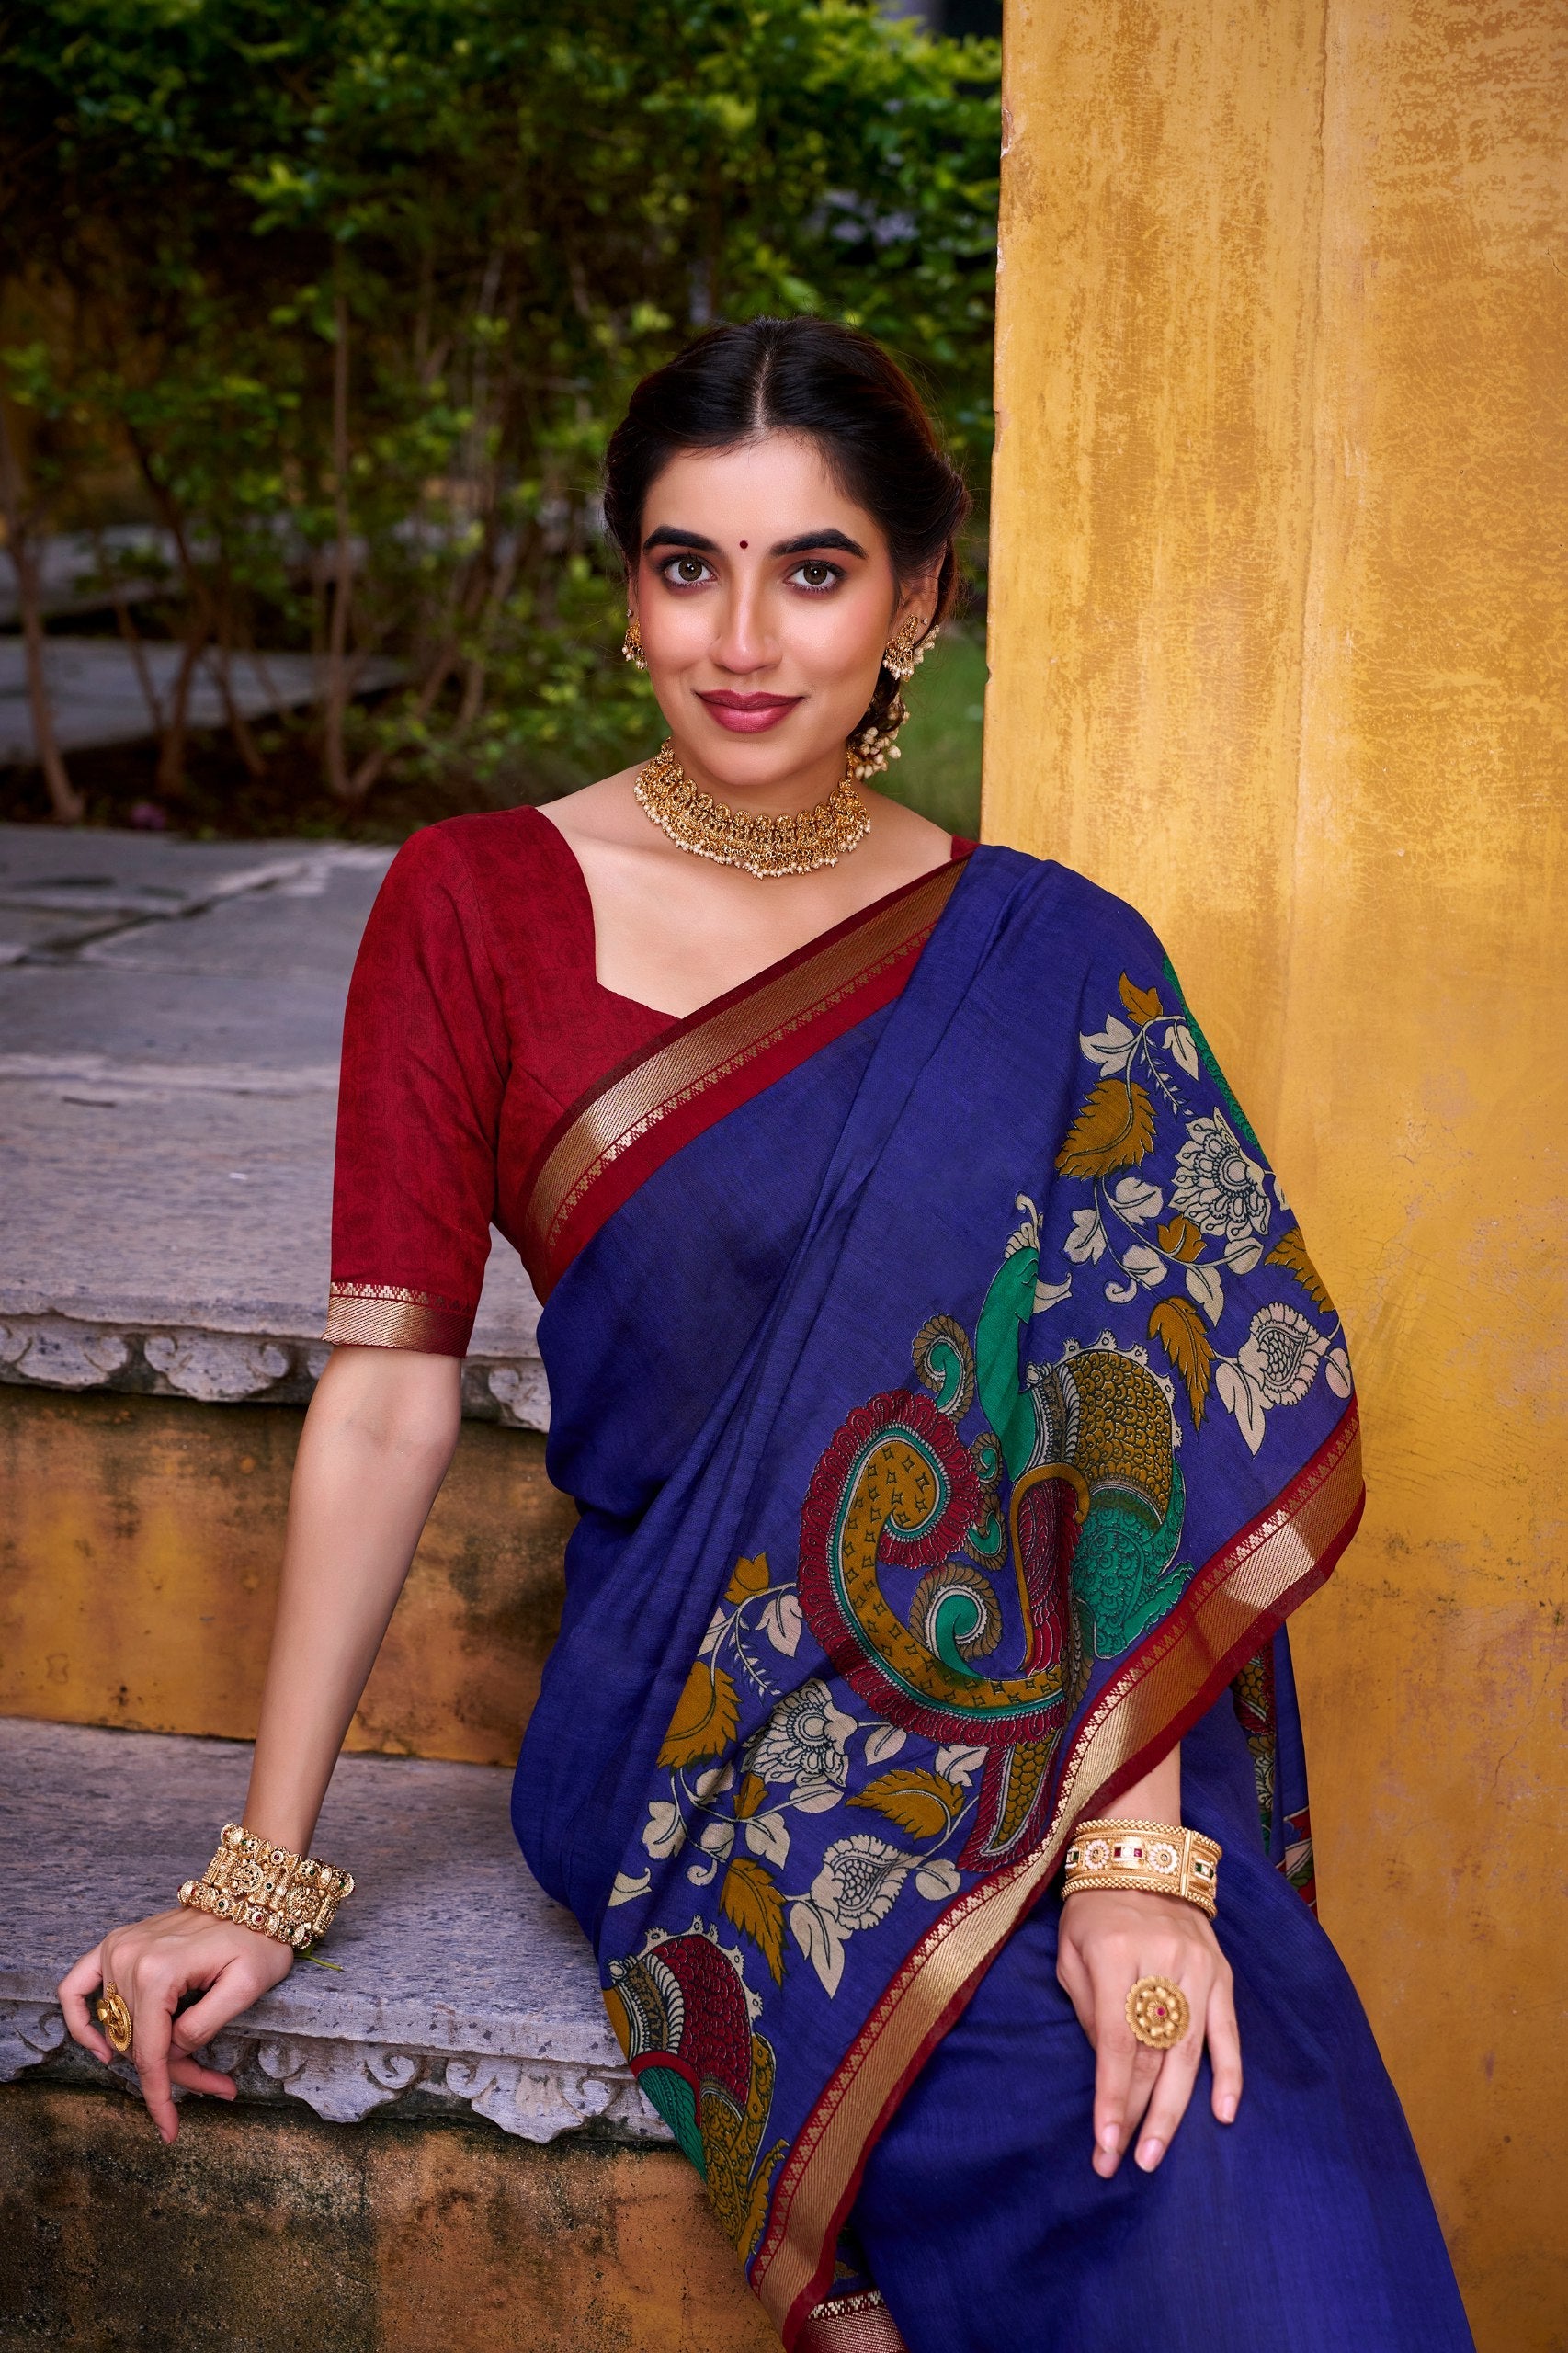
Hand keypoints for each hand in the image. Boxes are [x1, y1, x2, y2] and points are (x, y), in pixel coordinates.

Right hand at [58, 1908, 293, 2141]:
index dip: (160, 2097)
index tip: (170, 2131)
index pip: (150, 2052)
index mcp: (158, 1971)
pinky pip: (75, 1986)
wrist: (258, 1895)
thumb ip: (203, 2026)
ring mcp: (118, 1948)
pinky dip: (80, 2020)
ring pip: (119, 2028)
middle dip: (176, 2073)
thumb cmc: (259, 1939)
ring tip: (195, 2063)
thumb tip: (171, 2050)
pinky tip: (100, 2046)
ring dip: (150, 2053)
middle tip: (219, 2085)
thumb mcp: (247, 1987)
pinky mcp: (116, 1944)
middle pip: (139, 2044)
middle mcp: (129, 1958)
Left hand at [1056, 1886, 1240, 2178]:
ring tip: (1157, 2152)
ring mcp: (1198, 1968)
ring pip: (1189, 2053)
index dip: (1112, 2098)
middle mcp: (1161, 1962)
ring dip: (1175, 2109)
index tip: (1105, 2144)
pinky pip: (1229, 2031)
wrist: (1141, 1858)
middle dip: (1139, 2115)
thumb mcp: (1071, 1952)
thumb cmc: (1093, 1911)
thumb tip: (1109, 2072)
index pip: (1116, 2043)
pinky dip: (1229, 2073)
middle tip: (1129, 2164)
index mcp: (1115, 1954)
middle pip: (1153, 2055)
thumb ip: (1088, 2010)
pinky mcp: (1220, 1973)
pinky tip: (1223, 2114)